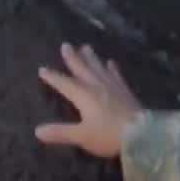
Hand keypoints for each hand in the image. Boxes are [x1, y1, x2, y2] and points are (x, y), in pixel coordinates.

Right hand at [35, 43, 142, 158]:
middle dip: (73, 58)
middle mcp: (97, 86)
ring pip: (99, 68)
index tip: (42, 69)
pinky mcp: (126, 91)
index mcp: (84, 95)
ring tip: (86, 47)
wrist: (142, 133)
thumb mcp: (81, 136)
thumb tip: (37, 131)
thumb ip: (60, 132)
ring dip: (91, 58)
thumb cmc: (108, 134)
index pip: (64, 83)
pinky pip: (116, 75)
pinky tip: (111, 63)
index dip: (53, 77)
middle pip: (82, 69)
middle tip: (66, 45)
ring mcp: (113, 87)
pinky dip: (112, 68)